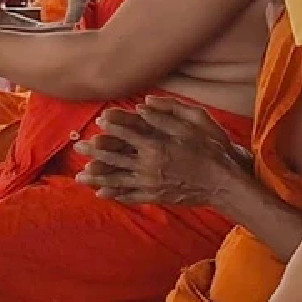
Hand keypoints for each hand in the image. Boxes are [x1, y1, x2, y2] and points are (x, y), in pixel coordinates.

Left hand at [74, 96, 248, 206]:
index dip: (113, 125)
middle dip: (95, 152)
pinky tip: (102, 194)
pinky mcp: (156, 196)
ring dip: (98, 177)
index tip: (100, 120)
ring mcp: (150, 183)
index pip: (127, 132)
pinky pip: (131, 196)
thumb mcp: (195, 123)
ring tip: (80, 176)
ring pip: (117, 179)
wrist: (224, 183)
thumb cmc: (212, 150)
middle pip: (115, 157)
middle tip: (78, 147)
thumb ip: (168, 113)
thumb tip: (143, 106)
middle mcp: (148, 165)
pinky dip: (115, 195)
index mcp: (156, 145)